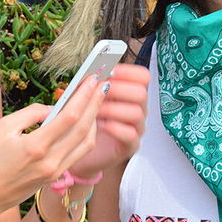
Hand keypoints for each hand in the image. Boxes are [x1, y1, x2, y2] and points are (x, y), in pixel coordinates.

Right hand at [0, 75, 103, 217]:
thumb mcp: (5, 126)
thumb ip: (32, 113)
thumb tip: (54, 107)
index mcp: (36, 146)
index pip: (69, 116)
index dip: (84, 96)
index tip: (92, 80)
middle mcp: (50, 161)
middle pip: (83, 128)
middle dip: (95, 104)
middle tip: (103, 85)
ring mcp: (55, 171)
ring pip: (86, 143)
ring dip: (95, 120)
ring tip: (97, 101)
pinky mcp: (56, 177)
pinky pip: (79, 153)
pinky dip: (87, 136)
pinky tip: (87, 122)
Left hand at [66, 63, 148, 179]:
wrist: (78, 150)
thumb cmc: (84, 120)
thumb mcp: (87, 99)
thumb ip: (92, 86)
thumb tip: (91, 72)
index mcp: (130, 93)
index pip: (142, 77)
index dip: (128, 71)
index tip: (109, 70)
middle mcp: (137, 109)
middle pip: (141, 93)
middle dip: (118, 89)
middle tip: (99, 91)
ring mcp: (136, 128)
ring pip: (137, 113)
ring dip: (113, 109)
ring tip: (95, 112)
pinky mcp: (131, 146)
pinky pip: (131, 135)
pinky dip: (116, 128)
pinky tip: (101, 126)